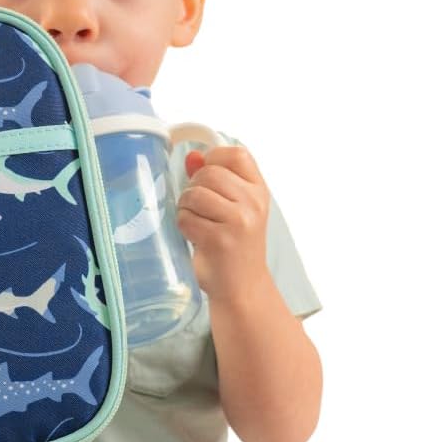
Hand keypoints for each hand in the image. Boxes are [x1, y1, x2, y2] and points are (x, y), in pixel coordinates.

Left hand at [176, 145, 271, 303]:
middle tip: (196, 208)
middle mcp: (253, 203)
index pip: (236, 154)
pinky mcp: (219, 239)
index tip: (204, 174)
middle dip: (193, 188)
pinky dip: (183, 227)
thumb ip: (215, 180)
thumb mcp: (234, 208)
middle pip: (209, 173)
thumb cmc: (234, 244)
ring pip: (194, 195)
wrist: (242, 287)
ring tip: (196, 222)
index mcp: (259, 190)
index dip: (213, 158)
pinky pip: (186, 219)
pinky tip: (194, 237)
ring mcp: (238, 221)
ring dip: (185, 208)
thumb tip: (192, 156)